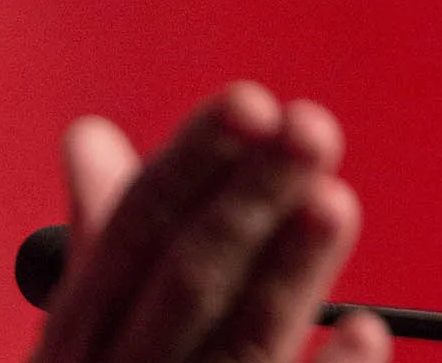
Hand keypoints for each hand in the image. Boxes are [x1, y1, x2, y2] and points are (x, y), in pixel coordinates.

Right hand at [31, 82, 391, 362]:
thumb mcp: (82, 334)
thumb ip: (101, 235)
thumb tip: (92, 134)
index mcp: (74, 337)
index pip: (128, 234)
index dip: (189, 166)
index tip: (248, 103)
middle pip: (181, 283)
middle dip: (244, 199)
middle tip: (309, 126)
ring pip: (236, 349)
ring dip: (288, 274)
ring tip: (333, 198)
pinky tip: (367, 334)